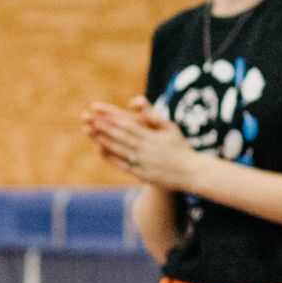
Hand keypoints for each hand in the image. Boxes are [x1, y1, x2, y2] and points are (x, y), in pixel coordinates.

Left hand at [84, 96, 198, 192]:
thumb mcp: (171, 129)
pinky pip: (123, 164)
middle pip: (121, 137)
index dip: (113, 120)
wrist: (191, 172)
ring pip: (120, 150)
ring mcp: (143, 162)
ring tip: (91, 133)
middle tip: (90, 121)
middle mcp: (146, 149)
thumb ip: (157, 119)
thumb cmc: (181, 148)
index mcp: (152, 137)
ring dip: (104, 142)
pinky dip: (111, 158)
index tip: (101, 114)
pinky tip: (101, 151)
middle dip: (104, 129)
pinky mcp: (142, 174)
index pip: (129, 126)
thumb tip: (144, 109)